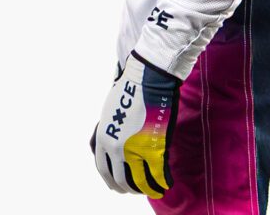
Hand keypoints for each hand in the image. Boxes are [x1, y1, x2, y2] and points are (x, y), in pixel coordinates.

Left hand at [90, 51, 179, 197]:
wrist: (146, 79)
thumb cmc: (129, 89)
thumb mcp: (110, 111)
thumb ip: (111, 130)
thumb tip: (116, 141)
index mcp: (103, 139)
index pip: (104, 169)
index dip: (111, 180)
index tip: (117, 185)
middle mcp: (116, 149)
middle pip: (120, 180)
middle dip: (127, 188)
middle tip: (135, 190)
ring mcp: (135, 151)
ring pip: (139, 182)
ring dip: (146, 189)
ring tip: (153, 190)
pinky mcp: (154, 149)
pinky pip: (158, 174)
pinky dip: (163, 182)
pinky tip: (166, 184)